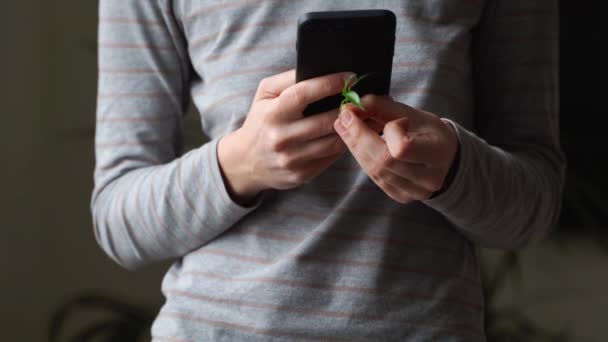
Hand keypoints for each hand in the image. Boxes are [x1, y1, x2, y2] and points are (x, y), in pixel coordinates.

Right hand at [219, 70, 379, 203]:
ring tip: (365, 115)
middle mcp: (280, 137)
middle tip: (365, 97)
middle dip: (349, 107)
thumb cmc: (261, 119)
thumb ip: (288, 79)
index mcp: (272, 113)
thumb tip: (319, 68)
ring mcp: (291, 159)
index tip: (350, 77)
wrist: (246, 161)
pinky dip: (343, 144)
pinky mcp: (301, 175)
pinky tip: (353, 134)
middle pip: (325, 120)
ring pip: (332, 142)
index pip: (304, 94)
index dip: (330, 83)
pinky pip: (330, 158)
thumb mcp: (264, 94)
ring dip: (352, 128)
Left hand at [333, 95, 458, 203]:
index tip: (387, 119)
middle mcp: (428, 178)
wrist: (445, 160)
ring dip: (355, 147)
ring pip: (374, 170)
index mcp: (437, 153)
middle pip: (383, 161)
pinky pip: (374, 177)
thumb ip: (383, 107)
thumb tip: (351, 106)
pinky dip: (362, 158)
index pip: (403, 148)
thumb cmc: (429, 133)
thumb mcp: (413, 114)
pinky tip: (356, 144)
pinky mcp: (400, 196)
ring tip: (345, 127)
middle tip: (344, 117)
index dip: (389, 131)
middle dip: (358, 137)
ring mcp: (414, 192)